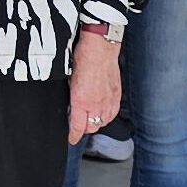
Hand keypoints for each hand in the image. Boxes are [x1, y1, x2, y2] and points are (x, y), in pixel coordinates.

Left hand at [67, 30, 121, 145]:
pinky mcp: (117, 95)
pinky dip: (107, 115)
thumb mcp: (70, 80)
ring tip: (90, 116)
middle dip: (84, 129)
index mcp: (81, 101)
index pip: (78, 127)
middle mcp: (96, 104)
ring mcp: (108, 100)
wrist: (100, 48)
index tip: (71, 139)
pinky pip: (113, 113)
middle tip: (79, 124)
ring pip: (103, 122)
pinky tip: (103, 110)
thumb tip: (72, 107)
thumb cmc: (83, 58)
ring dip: (96, 122)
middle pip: (91, 128)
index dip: (73, 136)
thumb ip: (72, 97)